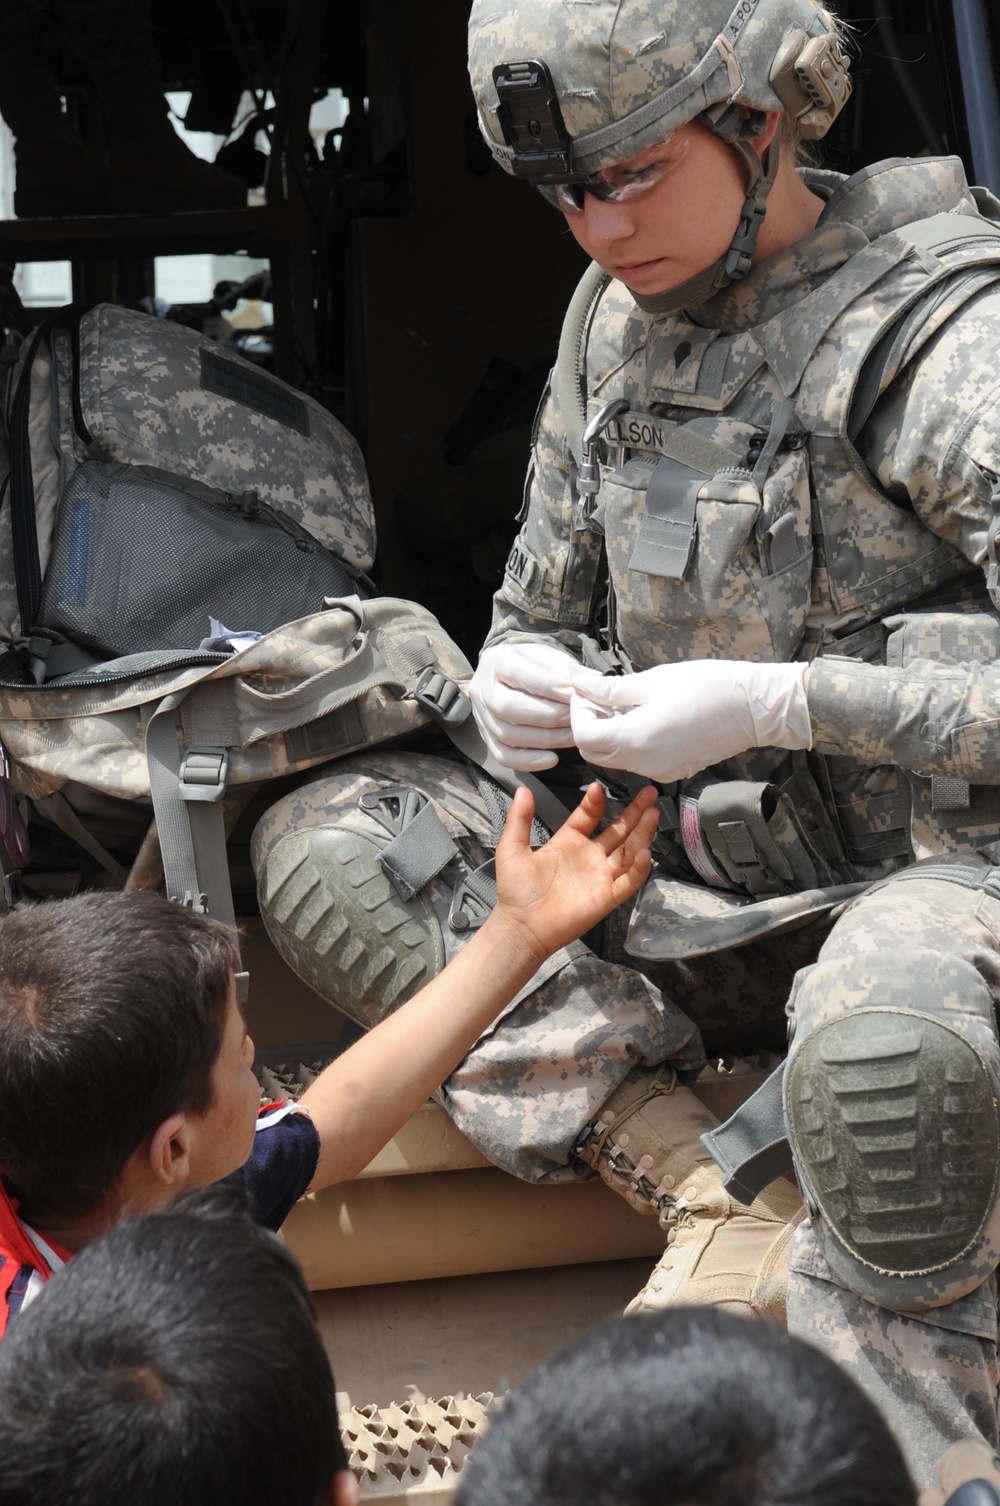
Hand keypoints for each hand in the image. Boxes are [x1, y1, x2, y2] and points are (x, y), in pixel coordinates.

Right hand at [470, 642, 578, 770]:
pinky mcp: (487, 738)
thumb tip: (586, 681)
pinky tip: (553, 759)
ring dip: (545, 739)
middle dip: (548, 715)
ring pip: (507, 734)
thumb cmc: (534, 666)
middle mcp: (482, 689)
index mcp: (496, 660)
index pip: (517, 673)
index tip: (573, 692)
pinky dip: (529, 761)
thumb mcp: (548, 656)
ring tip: (572, 736)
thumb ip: (565, 668)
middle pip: (508, 708)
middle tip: (575, 717)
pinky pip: (503, 756)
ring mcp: (482, 716)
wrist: (512, 677)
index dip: (547, 685)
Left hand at [492, 781, 657, 961]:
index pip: (589, 816)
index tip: (598, 787)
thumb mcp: (512, 848)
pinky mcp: (607, 897)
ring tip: (653, 813)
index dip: (596, 802)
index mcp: (569, 842)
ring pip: (629, 851)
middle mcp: (589, 856)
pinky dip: (640, 868)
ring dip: (642, 832)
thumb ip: (519, 819)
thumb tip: (523, 790)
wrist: (521, 926)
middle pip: (619, 830)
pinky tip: (645, 851)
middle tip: (649, 792)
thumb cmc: (516, 891)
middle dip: (634, 811)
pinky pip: (629, 881)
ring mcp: (600, 876)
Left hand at [568, 660, 811, 782]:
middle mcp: (643, 763)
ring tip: (621, 703)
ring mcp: (658, 771)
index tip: (585, 691)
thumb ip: (612, 690)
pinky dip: (629, 742)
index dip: (578, 711)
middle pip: (594, 753)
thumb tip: (582, 686)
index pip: (583, 735)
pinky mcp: (671, 770)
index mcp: (635, 739)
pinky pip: (637, 761)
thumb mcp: (653, 682)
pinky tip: (641, 717)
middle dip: (588, 725)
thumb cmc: (708, 687)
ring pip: (615, 758)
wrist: (753, 709)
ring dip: (608, 734)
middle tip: (598, 697)